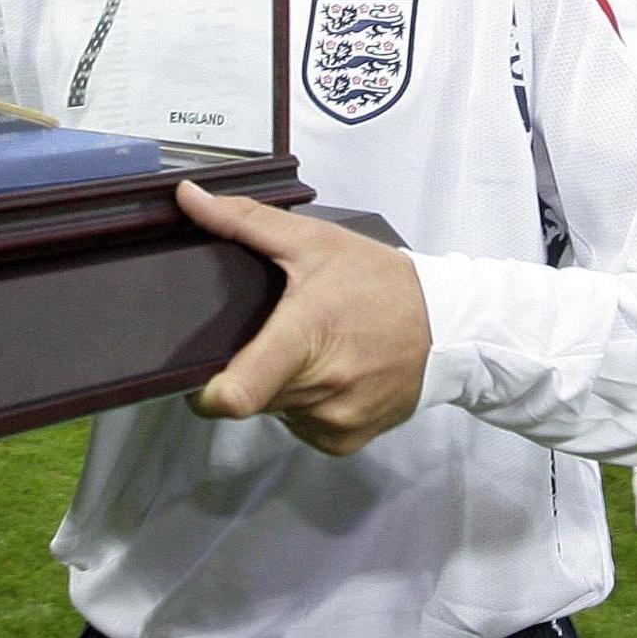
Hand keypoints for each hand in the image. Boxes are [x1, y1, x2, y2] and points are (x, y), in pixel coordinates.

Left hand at [177, 181, 430, 456]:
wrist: (448, 325)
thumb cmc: (380, 282)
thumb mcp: (313, 241)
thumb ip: (244, 221)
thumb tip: (188, 198)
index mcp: (304, 338)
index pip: (237, 394)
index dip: (204, 393)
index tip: (196, 374)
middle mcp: (320, 388)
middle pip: (249, 397)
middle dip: (245, 370)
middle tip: (267, 336)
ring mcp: (335, 420)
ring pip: (273, 412)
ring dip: (276, 387)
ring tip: (304, 350)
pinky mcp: (347, 440)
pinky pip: (301, 428)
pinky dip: (302, 405)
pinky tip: (324, 374)